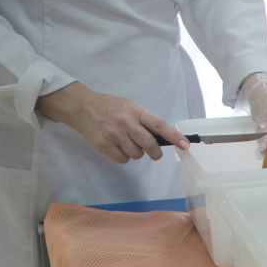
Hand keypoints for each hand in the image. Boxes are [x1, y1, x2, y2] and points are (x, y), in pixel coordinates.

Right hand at [35, 82, 185, 162]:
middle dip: (155, 152)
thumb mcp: (130, 107)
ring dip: (136, 153)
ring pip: (137, 154)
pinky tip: (117, 147)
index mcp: (136, 111)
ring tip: (127, 143)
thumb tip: (165, 137)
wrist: (81, 107)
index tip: (185, 145)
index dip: (174, 136)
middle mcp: (126, 122)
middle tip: (154, 153)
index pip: (159, 125)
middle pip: (150, 145)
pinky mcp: (103, 145)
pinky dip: (124, 157)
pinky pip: (123, 159)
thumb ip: (146, 120)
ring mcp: (114, 134)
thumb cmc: (110, 107)